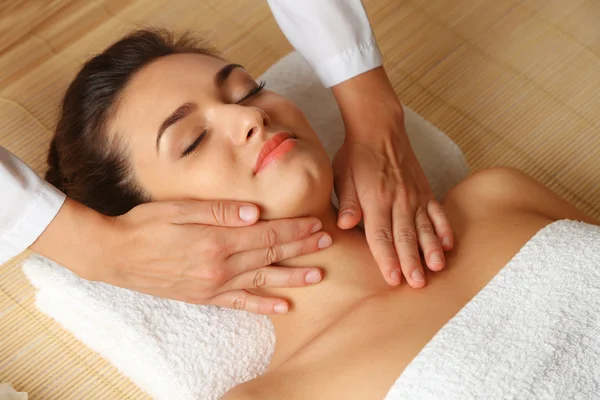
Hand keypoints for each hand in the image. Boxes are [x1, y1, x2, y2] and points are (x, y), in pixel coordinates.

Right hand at [32, 198, 329, 313]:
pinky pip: (240, 303)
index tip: (316, 224)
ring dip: (292, 277)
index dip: (294, 229)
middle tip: (327, 241)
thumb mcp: (179, 208)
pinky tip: (283, 307)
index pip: (267, 233)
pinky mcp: (204, 297)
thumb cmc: (145, 224)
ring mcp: (213, 285)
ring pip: (262, 280)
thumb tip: (256, 212)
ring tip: (318, 275)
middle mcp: (220, 265)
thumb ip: (219, 210)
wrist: (114, 255)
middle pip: (270, 254)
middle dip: (302, 248)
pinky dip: (263, 306)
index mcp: (216, 239)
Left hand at [331, 67, 453, 287]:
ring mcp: (414, 195)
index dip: (386, 259)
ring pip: (424, 227)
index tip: (393, 278)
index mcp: (375, 200)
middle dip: (411, 262)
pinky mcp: (424, 190)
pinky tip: (448, 245)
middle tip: (417, 284)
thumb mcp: (343, 176)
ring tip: (437, 268)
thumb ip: (347, 202)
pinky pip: (437, 212)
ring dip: (431, 249)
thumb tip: (344, 225)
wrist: (380, 127)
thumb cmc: (356, 155)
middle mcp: (398, 200)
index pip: (381, 235)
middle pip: (405, 237)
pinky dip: (444, 228)